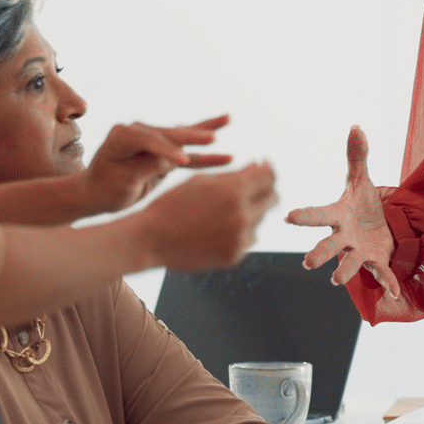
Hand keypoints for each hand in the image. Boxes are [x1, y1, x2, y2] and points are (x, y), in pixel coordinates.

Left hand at [79, 116, 232, 213]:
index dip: (167, 150)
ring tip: (228, 119)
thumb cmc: (105, 188)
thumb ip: (148, 166)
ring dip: (206, 132)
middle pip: (170, 134)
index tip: (183, 162)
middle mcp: (138, 131)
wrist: (96, 193)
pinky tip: (226, 154)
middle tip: (213, 137)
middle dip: (192, 136)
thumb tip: (176, 159)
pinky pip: (187, 152)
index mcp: (122, 135)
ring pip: (183, 137)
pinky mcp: (163, 151)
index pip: (149, 139)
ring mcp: (152, 139)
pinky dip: (205, 154)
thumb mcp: (123, 180)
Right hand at [138, 162, 276, 271]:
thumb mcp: (201, 181)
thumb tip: (258, 166)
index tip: (262, 167)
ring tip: (222, 211)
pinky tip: (219, 228)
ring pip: (260, 219)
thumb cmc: (172, 205)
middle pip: (273, 198)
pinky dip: (241, 232)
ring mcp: (240, 238)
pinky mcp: (234, 256)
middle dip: (264, 190)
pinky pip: (249, 238)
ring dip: (250, 211)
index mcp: (234, 192)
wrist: (151, 239)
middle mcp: (242, 215)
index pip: (270, 176)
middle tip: (250, 188)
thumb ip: (235, 174)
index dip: (268, 169)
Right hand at [286, 126, 400, 295]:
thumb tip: (356, 127)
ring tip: (335, 280)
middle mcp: (344, 237)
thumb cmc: (363, 204)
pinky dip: (388, 282)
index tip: (289, 216)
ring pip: (349, 263)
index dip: (304, 216)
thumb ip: (357, 156)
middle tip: (308, 262)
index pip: (319, 215)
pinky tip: (395, 292)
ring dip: (343, 272)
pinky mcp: (375, 262)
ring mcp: (358, 251)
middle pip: (329, 246)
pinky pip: (381, 272)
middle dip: (319, 253)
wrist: (379, 227)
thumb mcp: (361, 180)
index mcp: (338, 216)